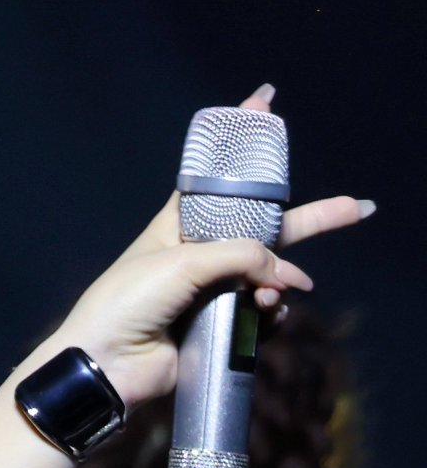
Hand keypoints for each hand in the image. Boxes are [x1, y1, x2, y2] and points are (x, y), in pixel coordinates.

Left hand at [48, 85, 372, 406]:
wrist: (109, 363)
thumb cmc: (129, 300)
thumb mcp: (182, 262)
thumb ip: (241, 255)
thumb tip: (283, 275)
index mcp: (177, 227)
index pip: (216, 180)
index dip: (242, 149)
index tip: (263, 104)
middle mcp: (198, 256)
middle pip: (266, 230)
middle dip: (312, 221)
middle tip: (358, 208)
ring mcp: (213, 292)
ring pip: (272, 277)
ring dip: (280, 283)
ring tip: (270, 295)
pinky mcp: (223, 326)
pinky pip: (265, 314)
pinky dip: (271, 313)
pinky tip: (264, 314)